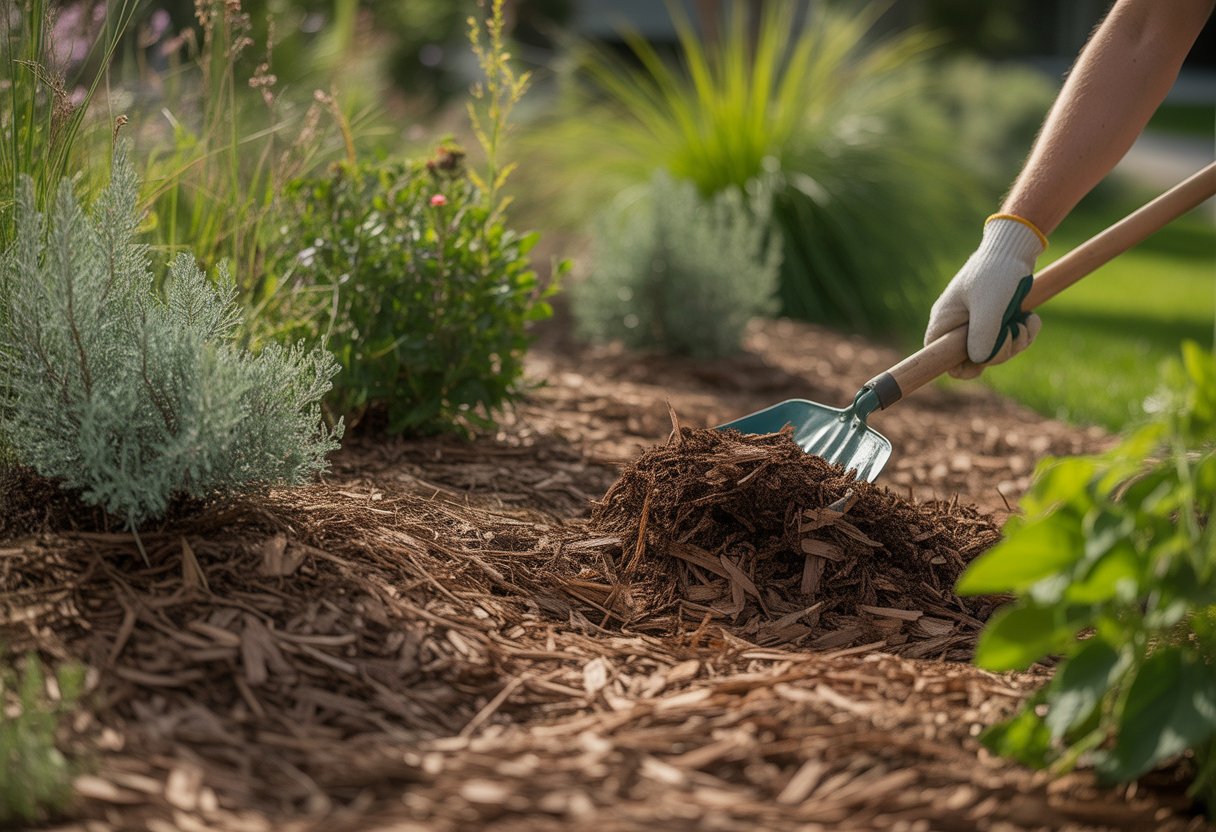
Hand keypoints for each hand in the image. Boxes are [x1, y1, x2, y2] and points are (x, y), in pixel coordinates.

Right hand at [925, 217, 1044, 378]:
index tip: (980, 363)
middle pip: (972, 360)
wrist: (1014, 247)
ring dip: (1017, 341)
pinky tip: (1031, 318)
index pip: (937, 357)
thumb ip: (982, 336)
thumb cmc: (997, 272)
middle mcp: (956, 325)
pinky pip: (1007, 341)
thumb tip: (979, 361)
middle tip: (1015, 332)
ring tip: (1027, 321)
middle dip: (1000, 351)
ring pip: (994, 352)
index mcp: (944, 321)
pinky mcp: (994, 321)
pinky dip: (1022, 333)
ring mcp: (976, 324)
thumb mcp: (989, 305)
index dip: (956, 365)